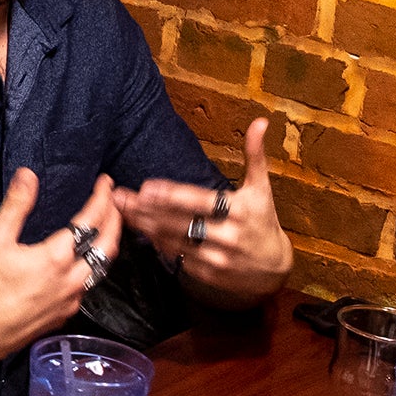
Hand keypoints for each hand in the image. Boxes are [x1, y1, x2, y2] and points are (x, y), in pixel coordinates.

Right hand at [0, 169, 121, 366]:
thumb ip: (16, 205)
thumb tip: (28, 176)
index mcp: (56, 257)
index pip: (91, 221)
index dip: (101, 198)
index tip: (105, 183)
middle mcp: (72, 278)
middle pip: (109, 245)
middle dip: (116, 219)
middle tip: (114, 202)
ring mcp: (72, 298)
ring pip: (102, 267)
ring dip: (108, 244)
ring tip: (106, 228)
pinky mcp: (67, 313)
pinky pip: (88, 285)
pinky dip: (92, 266)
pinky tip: (83, 262)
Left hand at [117, 117, 291, 307]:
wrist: (275, 268)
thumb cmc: (263, 220)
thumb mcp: (261, 188)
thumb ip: (254, 155)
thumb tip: (260, 122)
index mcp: (239, 211)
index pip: (199, 201)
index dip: (171, 195)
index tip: (146, 187)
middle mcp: (228, 236)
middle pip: (180, 222)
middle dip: (146, 210)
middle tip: (120, 198)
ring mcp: (218, 258)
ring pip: (174, 241)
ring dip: (146, 226)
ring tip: (123, 211)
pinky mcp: (208, 274)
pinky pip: (179, 258)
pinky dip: (159, 245)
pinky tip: (142, 232)